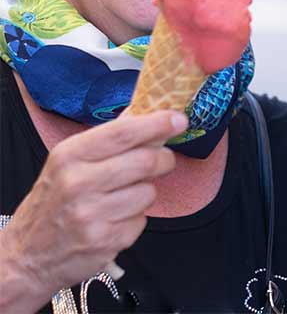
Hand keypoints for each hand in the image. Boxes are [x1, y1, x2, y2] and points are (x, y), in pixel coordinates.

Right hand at [0, 111, 186, 306]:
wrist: (27, 255)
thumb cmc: (54, 201)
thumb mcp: (69, 162)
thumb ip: (108, 137)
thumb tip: (143, 110)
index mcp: (70, 155)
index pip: (123, 133)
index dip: (157, 124)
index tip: (178, 120)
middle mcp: (77, 182)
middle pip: (145, 161)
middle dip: (163, 160)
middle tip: (162, 161)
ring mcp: (90, 214)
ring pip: (148, 193)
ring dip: (145, 193)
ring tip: (122, 198)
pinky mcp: (104, 241)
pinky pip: (142, 221)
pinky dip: (135, 220)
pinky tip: (114, 220)